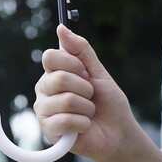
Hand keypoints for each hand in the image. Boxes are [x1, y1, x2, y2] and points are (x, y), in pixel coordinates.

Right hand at [34, 25, 137, 161]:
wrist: (118, 133)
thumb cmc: (107, 103)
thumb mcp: (98, 72)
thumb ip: (80, 50)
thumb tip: (61, 27)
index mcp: (52, 74)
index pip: (50, 57)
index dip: (73, 64)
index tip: (85, 73)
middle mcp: (43, 90)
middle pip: (59, 78)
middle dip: (85, 88)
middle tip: (89, 97)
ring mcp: (43, 111)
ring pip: (66, 100)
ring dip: (87, 108)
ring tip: (87, 113)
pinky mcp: (48, 131)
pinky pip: (66, 120)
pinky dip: (83, 124)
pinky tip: (83, 127)